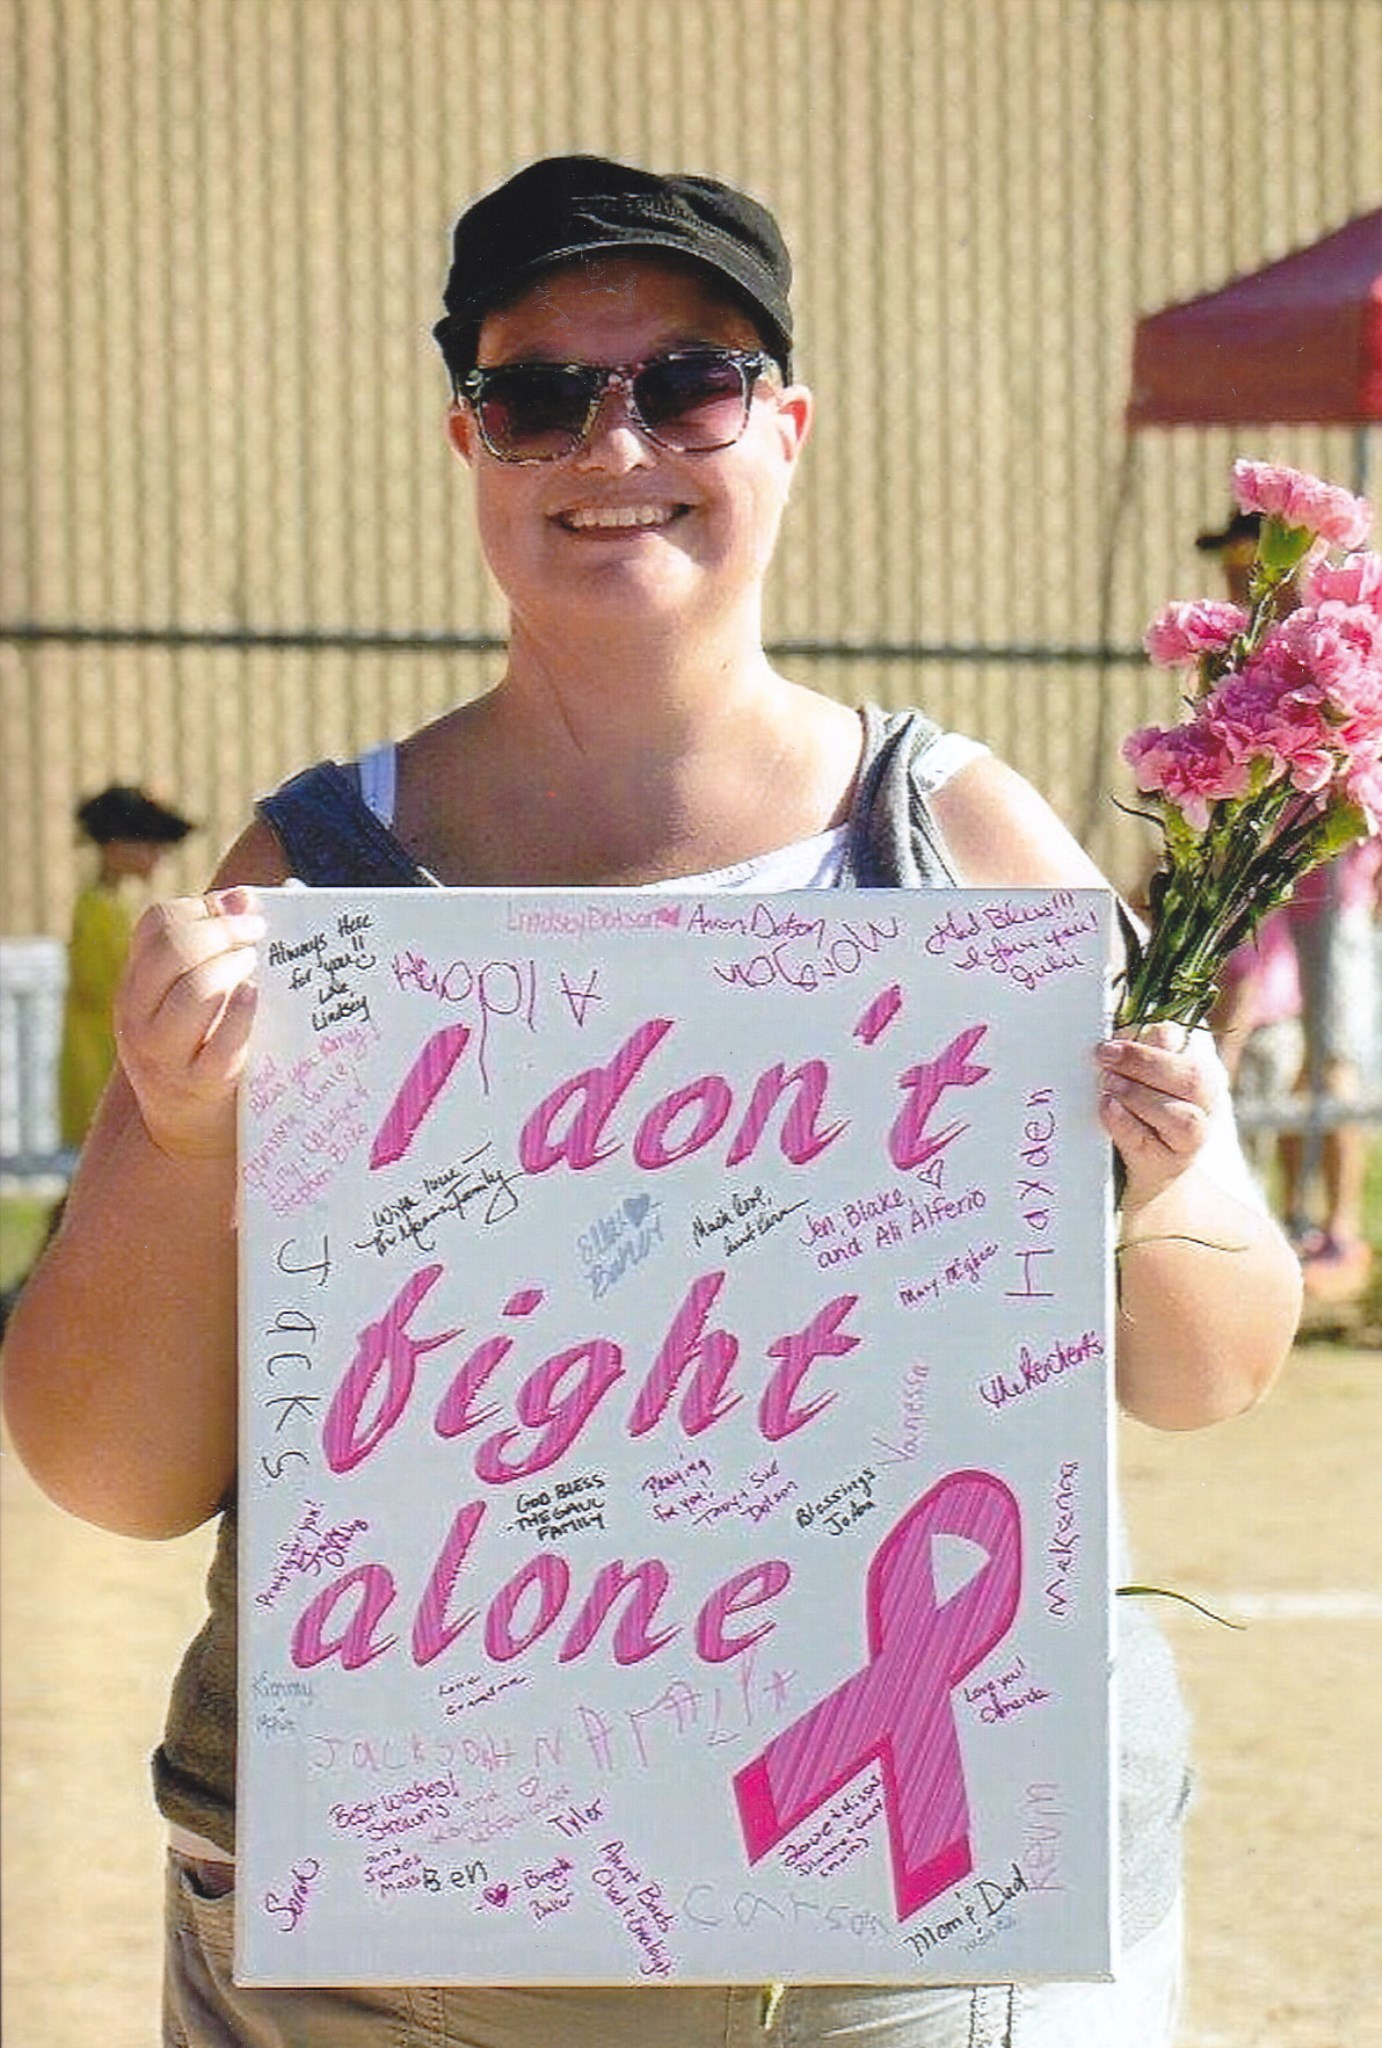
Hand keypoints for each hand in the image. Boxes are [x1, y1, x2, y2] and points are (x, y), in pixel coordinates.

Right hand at [114, 888, 265, 1158]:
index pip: (154, 925)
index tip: (241, 909)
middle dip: (222, 931)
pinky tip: (256, 995)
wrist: (187, 1131)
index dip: (199, 907)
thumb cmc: (203, 1046)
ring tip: (254, 964)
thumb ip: (215, 947)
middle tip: (258, 932)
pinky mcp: (199, 1086)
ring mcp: (164, 1055)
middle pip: (172, 951)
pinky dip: (242, 1015)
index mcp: (136, 985)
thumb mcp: (194, 998)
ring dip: (231, 967)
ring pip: (191, 993)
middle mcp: (139, 1017)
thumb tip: (244, 897)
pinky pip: (220, 1046)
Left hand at [1096, 1021, 1217, 1206]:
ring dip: (1139, 1095)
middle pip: (1192, 1078)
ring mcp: (1191, 1139)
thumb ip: (1134, 1056)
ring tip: (1108, 1086)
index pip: (1182, 1043)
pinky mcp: (1166, 1164)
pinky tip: (1108, 1109)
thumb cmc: (1140, 1111)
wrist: (1148, 1169)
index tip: (1113, 1041)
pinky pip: (1149, 1143)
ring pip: (1181, 1116)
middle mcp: (1204, 1104)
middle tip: (1106, 1057)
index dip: (1150, 1039)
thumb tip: (1114, 1040)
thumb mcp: (1140, 1076)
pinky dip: (1126, 1123)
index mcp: (1197, 1069)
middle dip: (1146, 1063)